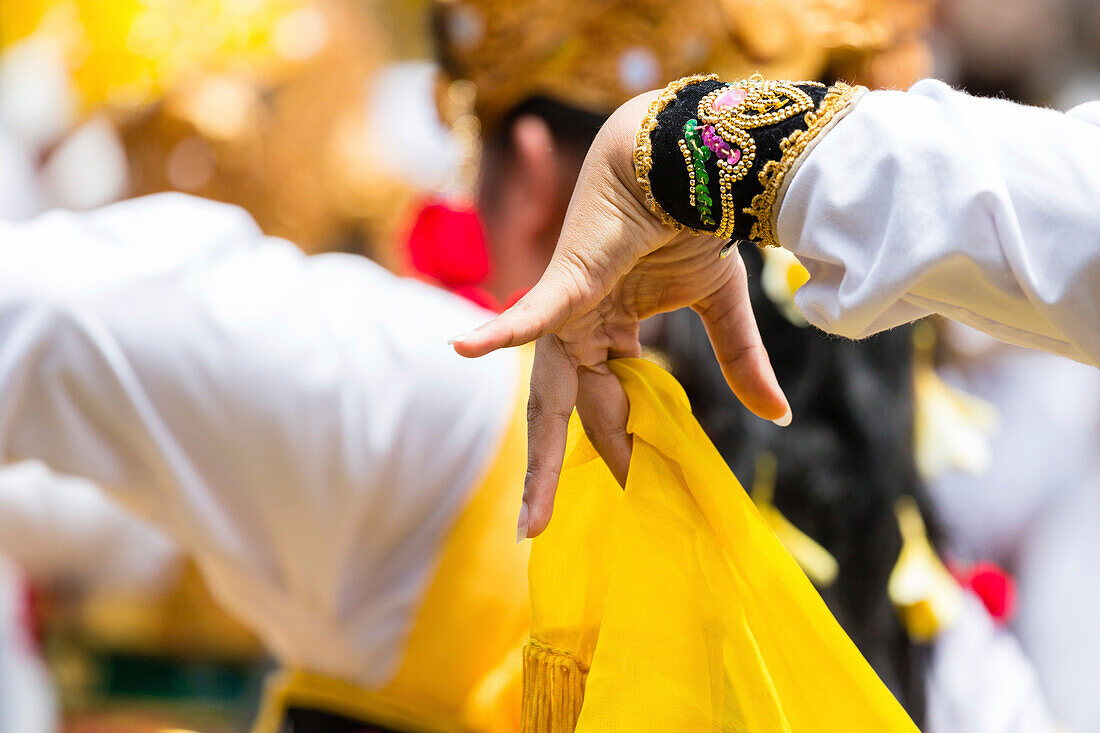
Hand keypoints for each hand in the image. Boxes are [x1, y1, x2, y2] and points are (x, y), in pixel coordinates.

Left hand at [451, 91, 789, 538]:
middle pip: (566, 415)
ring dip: (541, 458)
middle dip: (556, 471)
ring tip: (531, 519)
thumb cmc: (692, 223)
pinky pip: (531, 316)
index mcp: (611, 333)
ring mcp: (568, 312)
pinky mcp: (565, 284)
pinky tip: (462, 349)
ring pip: (547, 396)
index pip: (608, 406)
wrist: (686, 158)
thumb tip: (778, 416)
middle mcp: (581, 330)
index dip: (622, 449)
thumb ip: (739, 363)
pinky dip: (500, 332)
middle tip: (538, 530)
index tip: (636, 496)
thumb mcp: (719, 307)